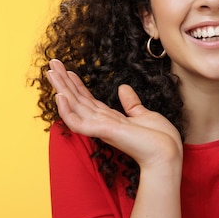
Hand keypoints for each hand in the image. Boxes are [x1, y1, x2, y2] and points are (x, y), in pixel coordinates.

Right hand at [46, 59, 182, 168]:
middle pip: (77, 99)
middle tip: (52, 64)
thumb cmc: (159, 139)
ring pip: (74, 106)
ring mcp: (100, 128)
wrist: (168, 153)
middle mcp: (102, 122)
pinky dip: (67, 110)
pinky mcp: (102, 132)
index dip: (77, 85)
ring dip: (61, 89)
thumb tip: (123, 88)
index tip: (68, 70)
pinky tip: (60, 96)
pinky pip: (78, 122)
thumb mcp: (144, 114)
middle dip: (64, 81)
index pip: (88, 99)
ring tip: (51, 72)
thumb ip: (131, 104)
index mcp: (110, 118)